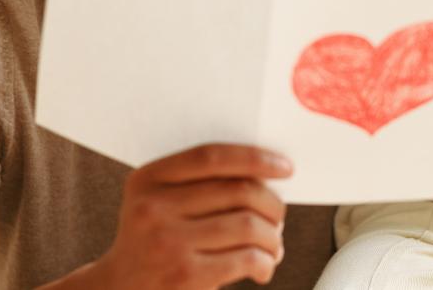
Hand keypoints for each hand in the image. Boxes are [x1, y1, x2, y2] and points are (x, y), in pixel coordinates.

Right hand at [92, 143, 292, 288]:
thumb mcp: (156, 203)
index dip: (255, 158)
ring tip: (273, 246)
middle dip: (271, 204)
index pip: (212, 157)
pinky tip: (262, 267)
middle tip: (278, 218)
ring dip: (272, 237)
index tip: (284, 167)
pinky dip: (265, 262)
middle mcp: (154, 207)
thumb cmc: (152, 244)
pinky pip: (246, 258)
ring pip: (248, 225)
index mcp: (148, 179)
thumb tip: (265, 178)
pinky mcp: (184, 275)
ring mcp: (168, 242)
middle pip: (237, 190)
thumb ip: (197, 185)